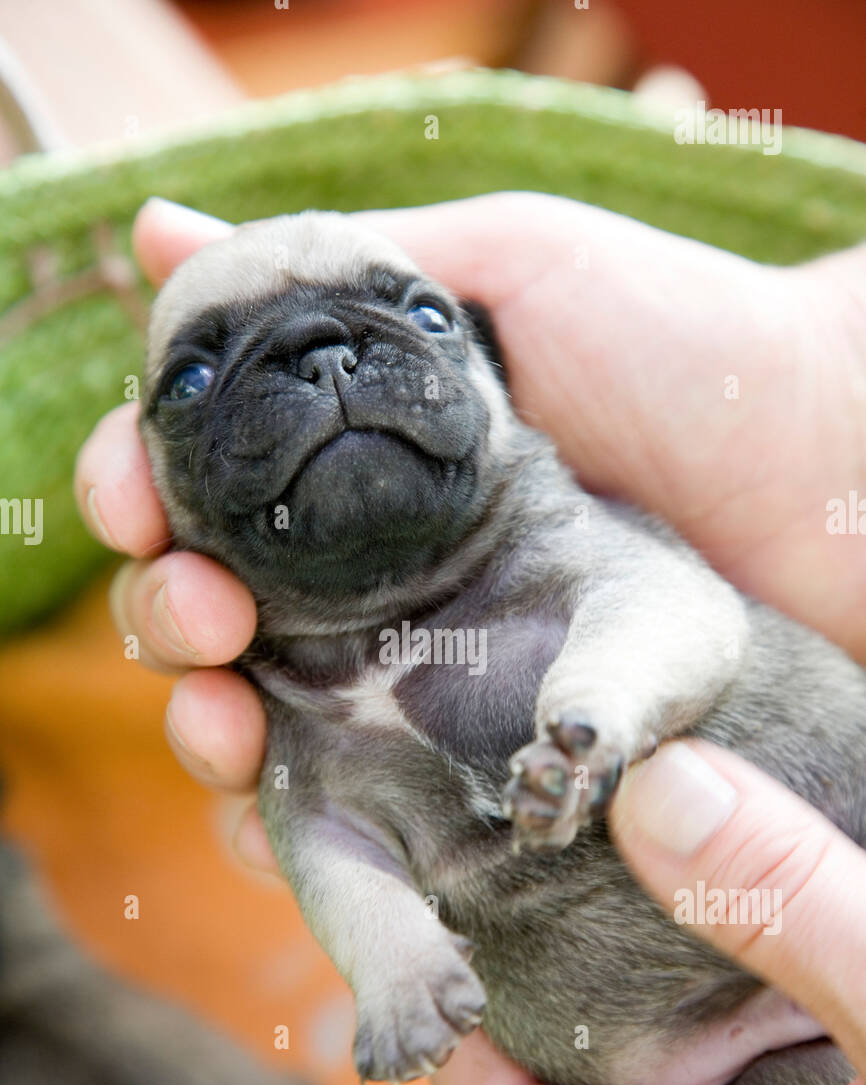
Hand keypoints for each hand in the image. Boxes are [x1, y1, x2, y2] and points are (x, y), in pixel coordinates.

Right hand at [74, 192, 865, 870]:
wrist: (826, 462)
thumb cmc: (685, 346)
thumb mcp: (514, 264)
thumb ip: (353, 269)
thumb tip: (165, 232)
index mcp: (361, 463)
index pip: (204, 486)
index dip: (142, 492)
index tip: (136, 501)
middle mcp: (370, 570)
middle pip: (205, 607)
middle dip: (164, 613)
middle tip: (205, 612)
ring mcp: (419, 670)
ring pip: (252, 716)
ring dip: (201, 720)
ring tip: (225, 710)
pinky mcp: (475, 760)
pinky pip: (345, 808)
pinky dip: (279, 819)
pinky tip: (263, 799)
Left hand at [434, 740, 865, 1084]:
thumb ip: (796, 911)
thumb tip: (653, 789)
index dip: (471, 1048)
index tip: (446, 926)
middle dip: (572, 996)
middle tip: (535, 868)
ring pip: (697, 1081)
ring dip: (671, 978)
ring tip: (640, 863)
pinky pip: (781, 1060)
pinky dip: (762, 979)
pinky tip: (770, 903)